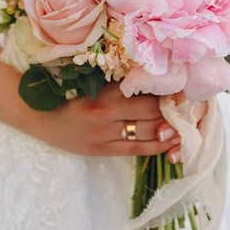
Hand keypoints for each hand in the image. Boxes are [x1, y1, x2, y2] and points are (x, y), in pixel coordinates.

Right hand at [33, 81, 181, 158]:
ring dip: (169, 129)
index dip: (169, 94)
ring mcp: (105, 136)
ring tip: (186, 124)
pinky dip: (156, 146)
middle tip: (190, 105)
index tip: (185, 88)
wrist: (39, 116)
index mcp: (104, 95)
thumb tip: (153, 78)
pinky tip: (170, 142)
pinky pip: (136, 150)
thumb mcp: (93, 82)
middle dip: (173, 110)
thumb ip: (119, 82)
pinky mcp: (102, 151)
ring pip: (146, 133)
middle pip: (150, 114)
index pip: (146, 95)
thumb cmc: (67, 93)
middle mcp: (107, 116)